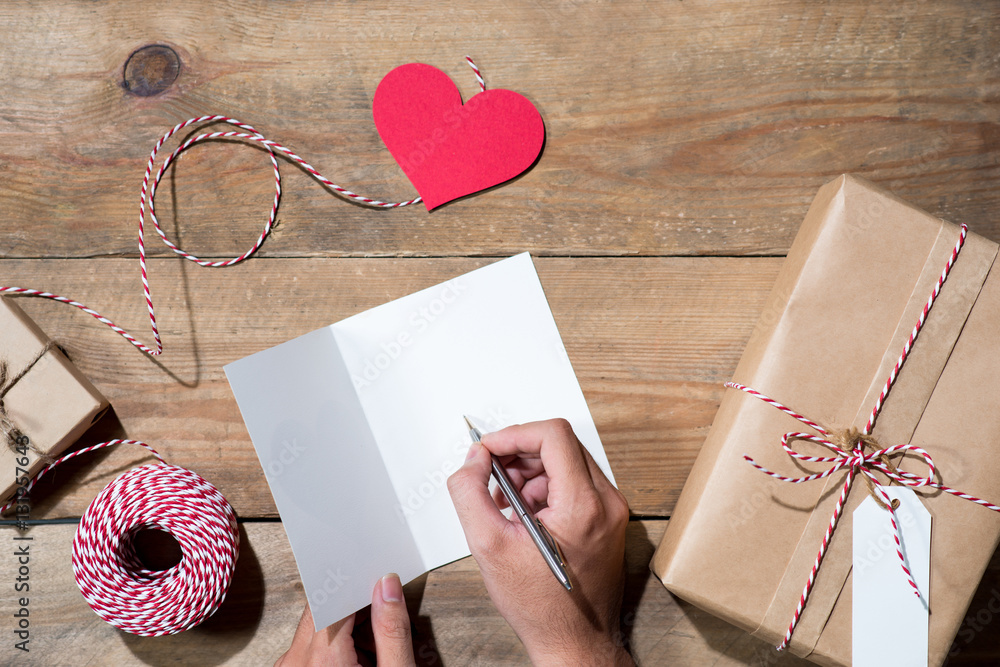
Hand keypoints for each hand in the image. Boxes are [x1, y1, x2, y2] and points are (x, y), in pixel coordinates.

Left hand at [275, 573, 414, 666]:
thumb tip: (388, 587)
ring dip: (347, 627)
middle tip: (382, 614)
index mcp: (322, 658)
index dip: (357, 581)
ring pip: (319, 625)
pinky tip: (360, 658)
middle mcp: (297, 661)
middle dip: (357, 608)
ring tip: (373, 650)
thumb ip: (392, 631)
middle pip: (326, 608)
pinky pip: (311, 645)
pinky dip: (336, 644)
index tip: (375, 575)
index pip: (335, 595)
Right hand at [447, 419, 631, 665]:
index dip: (514, 435)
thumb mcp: (489, 545)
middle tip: (492, 476)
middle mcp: (607, 502)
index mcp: (583, 505)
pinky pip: (576, 483)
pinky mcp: (610, 519)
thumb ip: (470, 492)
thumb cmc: (541, 606)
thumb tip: (473, 459)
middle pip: (560, 444)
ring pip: (568, 461)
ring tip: (508, 505)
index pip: (552, 435)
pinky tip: (526, 515)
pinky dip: (547, 488)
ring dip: (531, 473)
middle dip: (520, 454)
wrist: (575, 642)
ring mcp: (612, 511)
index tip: (490, 449)